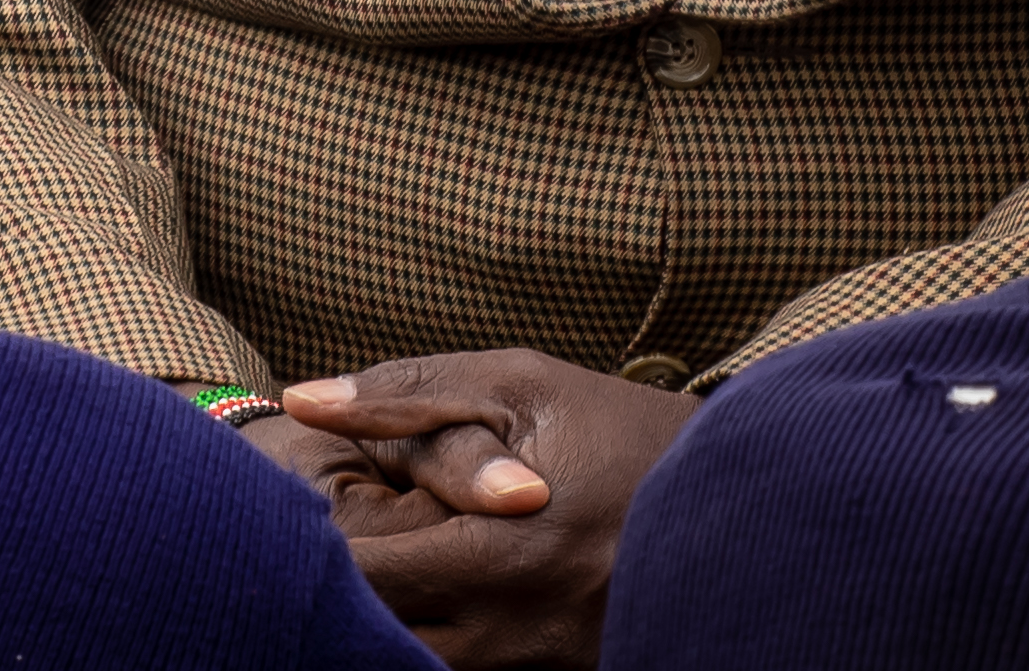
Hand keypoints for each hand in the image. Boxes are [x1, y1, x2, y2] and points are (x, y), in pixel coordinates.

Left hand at [279, 349, 702, 666]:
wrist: (749, 497)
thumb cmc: (623, 429)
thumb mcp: (519, 385)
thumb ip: (404, 395)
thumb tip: (299, 399)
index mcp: (499, 550)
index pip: (354, 575)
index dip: (299, 545)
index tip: (279, 510)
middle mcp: (514, 631)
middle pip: (372, 638)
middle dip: (329, 595)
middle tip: (302, 550)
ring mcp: (537, 669)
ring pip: (411, 665)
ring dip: (376, 624)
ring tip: (363, 573)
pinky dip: (427, 640)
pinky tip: (421, 599)